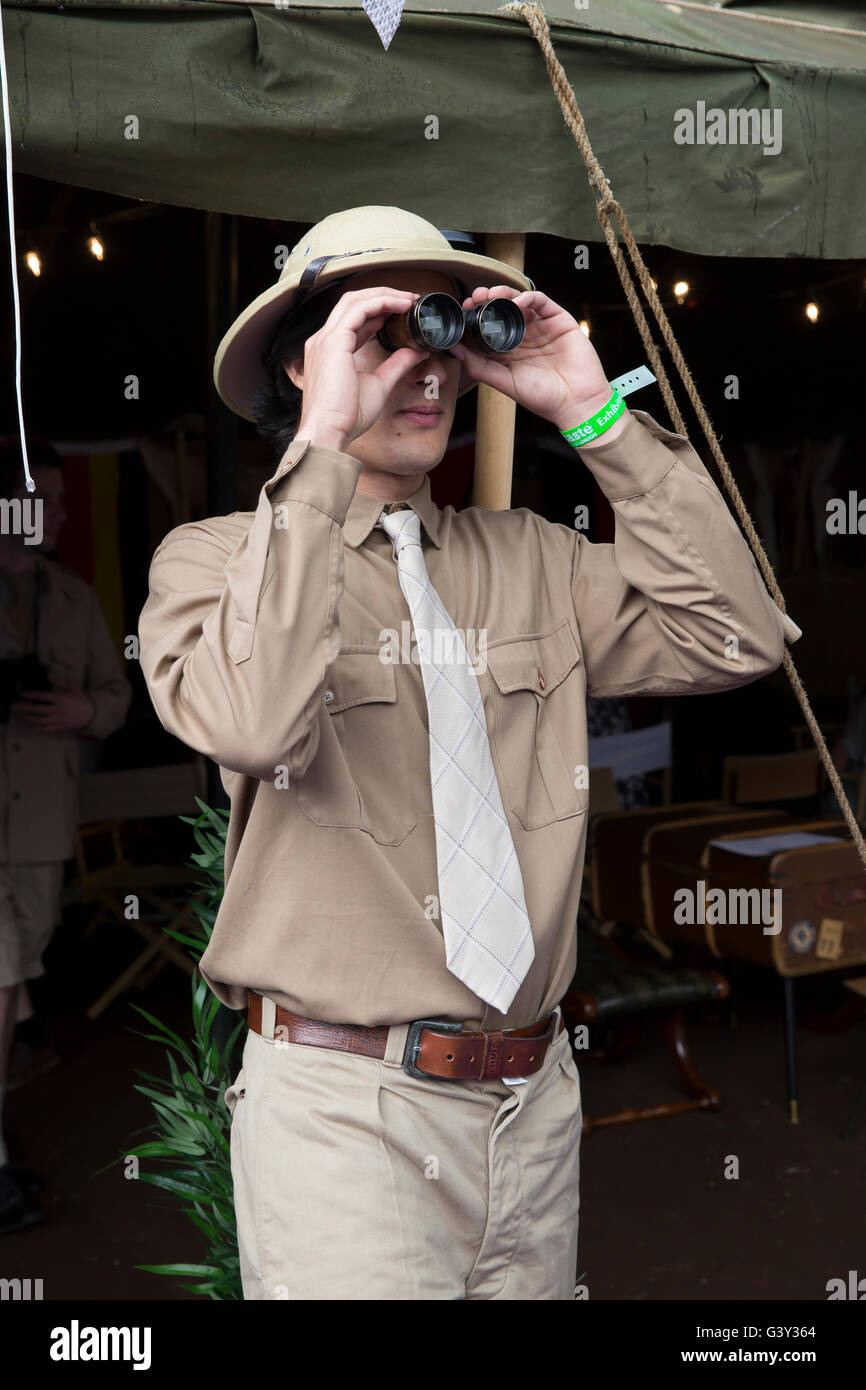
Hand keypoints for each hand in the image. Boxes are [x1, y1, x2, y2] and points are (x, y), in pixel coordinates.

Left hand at [11, 688, 94, 733]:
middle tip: (16, 705)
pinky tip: (31, 725)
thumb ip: (58, 683)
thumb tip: (48, 675)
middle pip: (37, 709)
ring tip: (23, 715)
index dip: (31, 695)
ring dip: (29, 717)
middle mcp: (58, 709)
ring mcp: (58, 719)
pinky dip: (37, 728)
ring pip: (40, 720)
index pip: (42, 696)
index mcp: (60, 698)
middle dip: (25, 707)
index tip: (23, 694)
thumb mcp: (71, 689)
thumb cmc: (83, 700)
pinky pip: (46, 729)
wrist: (93, 713)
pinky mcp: (60, 727)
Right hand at [294, 287, 432, 451]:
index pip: (355, 320)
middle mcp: (324, 340)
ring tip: (408, 298)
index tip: (403, 312)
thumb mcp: (379, 384)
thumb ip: (396, 365)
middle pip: (353, 302)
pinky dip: (382, 303)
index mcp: (330, 351)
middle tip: (409, 299)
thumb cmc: (347, 416)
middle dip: (382, 296)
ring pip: (355, 300)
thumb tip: (417, 352)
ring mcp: (326, 339)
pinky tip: (401, 306)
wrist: (329, 431)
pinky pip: (360, 310)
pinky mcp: (334, 342)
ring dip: (384, 295)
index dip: (380, 311)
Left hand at [451, 285, 628, 443]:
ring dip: (503, 294)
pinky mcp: (557, 319)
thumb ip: (479, 367)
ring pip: (518, 300)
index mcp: (508, 350)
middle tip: (473, 298)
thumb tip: (454, 350)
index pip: (487, 327)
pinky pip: (540, 301)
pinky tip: (517, 302)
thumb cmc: (542, 397)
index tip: (461, 312)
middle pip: (501, 309)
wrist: (576, 402)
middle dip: (485, 300)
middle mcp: (523, 335)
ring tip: (490, 295)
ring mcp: (540, 326)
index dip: (473, 317)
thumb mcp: (505, 382)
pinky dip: (527, 297)